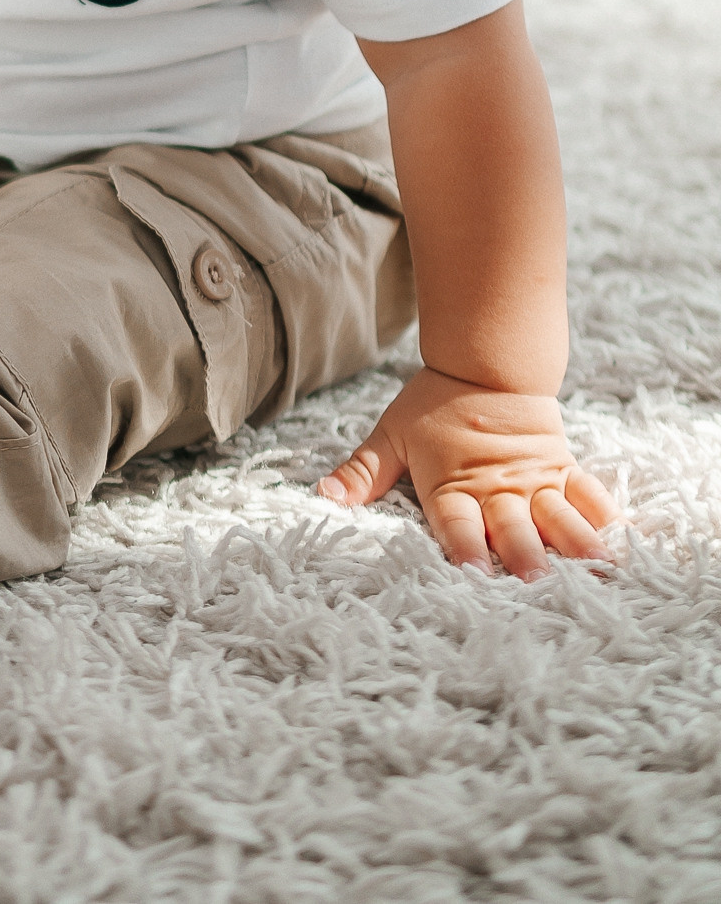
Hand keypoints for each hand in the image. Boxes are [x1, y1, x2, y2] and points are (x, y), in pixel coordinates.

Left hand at [317, 365, 619, 574]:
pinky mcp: (562, 469)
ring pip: (557, 517)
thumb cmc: (433, 404)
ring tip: (593, 572)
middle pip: (512, 530)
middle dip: (525, 558)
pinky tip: (620, 546)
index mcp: (452, 487)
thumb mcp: (390, 436)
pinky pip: (588, 496)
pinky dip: (604, 520)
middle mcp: (496, 490)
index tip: (476, 580)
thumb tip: (322, 497)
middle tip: (540, 583)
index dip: (465, 554)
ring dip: (574, 545)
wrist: (484, 359)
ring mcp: (534, 481)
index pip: (457, 528)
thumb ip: (361, 473)